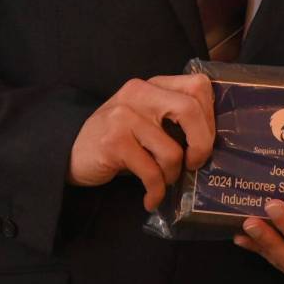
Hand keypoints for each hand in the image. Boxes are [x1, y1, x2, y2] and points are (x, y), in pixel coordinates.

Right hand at [67, 74, 214, 210]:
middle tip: (194, 164)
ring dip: (173, 175)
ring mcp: (124, 115)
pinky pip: (151, 172)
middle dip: (202, 144)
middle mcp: (139, 93)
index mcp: (152, 84)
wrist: (70, 151)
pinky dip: (156, 191)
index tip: (205, 140)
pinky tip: (150, 198)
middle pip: (190, 109)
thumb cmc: (118, 139)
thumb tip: (214, 143)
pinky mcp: (114, 142)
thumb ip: (173, 118)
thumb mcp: (146, 118)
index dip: (210, 117)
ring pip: (172, 150)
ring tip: (163, 182)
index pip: (198, 86)